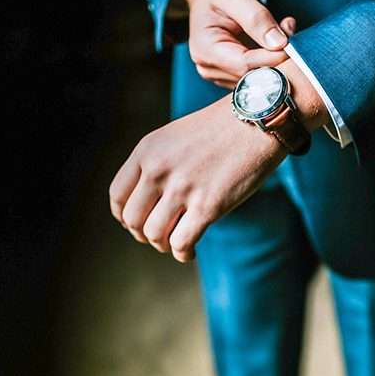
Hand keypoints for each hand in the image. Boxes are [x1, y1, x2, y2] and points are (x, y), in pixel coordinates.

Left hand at [109, 61, 329, 262]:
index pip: (118, 196)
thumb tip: (148, 200)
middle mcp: (159, 170)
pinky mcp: (207, 206)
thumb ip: (156, 163)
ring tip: (176, 243)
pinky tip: (190, 252)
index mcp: (147, 151)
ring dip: (163, 245)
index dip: (124, 217)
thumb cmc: (220, 131)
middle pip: (133, 220)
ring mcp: (182, 189)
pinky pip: (181, 243)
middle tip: (160, 236)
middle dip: (143, 235)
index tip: (138, 222)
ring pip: (154, 235)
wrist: (257, 121)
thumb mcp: (175, 136)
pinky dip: (182, 254)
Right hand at [180, 0, 295, 87]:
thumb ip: (257, 18)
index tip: (291, 44)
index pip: (244, 65)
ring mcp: (221, 74)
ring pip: (259, 77)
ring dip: (275, 57)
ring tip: (280, 28)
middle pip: (252, 75)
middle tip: (288, 29)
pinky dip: (272, 59)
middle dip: (275, 57)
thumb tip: (278, 44)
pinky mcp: (233, 74)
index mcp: (205, 49)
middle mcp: (210, 67)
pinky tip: (273, 39)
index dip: (271, 58)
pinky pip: (259, 73)